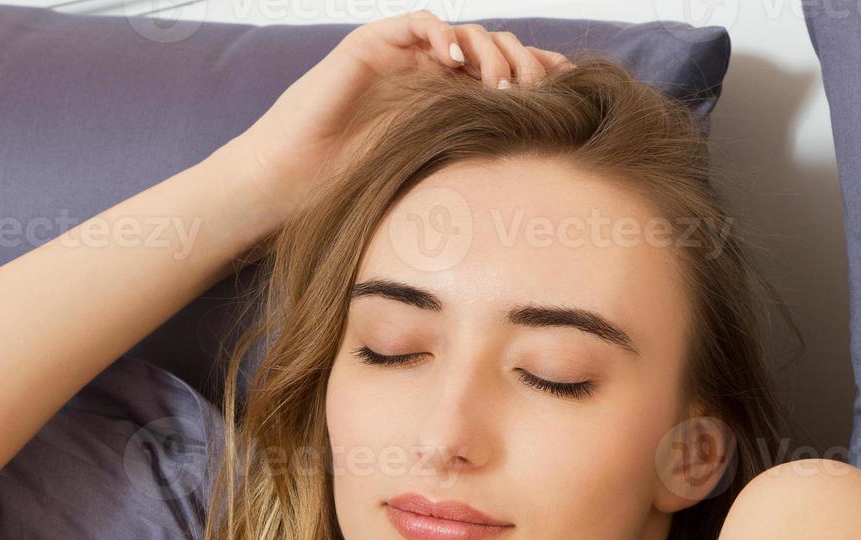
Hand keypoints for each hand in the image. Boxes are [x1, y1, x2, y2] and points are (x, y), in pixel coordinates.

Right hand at [209, 11, 573, 226]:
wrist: (289, 186)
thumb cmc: (353, 195)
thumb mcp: (433, 185)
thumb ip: (475, 171)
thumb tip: (540, 190)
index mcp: (450, 107)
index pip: (506, 79)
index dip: (540, 77)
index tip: (571, 94)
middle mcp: (430, 78)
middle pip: (494, 49)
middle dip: (523, 61)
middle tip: (539, 89)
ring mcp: (402, 59)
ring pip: (462, 32)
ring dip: (489, 48)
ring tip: (500, 80)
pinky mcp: (371, 47)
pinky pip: (415, 23)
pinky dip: (440, 32)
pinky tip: (456, 58)